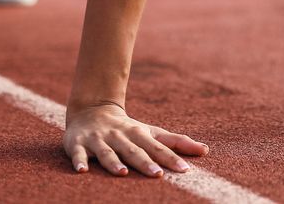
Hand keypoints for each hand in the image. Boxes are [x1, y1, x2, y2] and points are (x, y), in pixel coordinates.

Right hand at [64, 101, 208, 177]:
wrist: (91, 109)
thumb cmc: (127, 129)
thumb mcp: (151, 132)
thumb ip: (176, 142)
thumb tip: (205, 150)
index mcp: (138, 133)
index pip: (157, 147)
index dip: (171, 158)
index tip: (185, 170)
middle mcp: (119, 136)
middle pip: (134, 150)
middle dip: (145, 162)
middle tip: (157, 174)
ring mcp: (98, 139)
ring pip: (107, 152)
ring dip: (114, 162)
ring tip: (123, 172)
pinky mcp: (78, 143)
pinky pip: (78, 153)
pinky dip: (79, 160)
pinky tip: (82, 171)